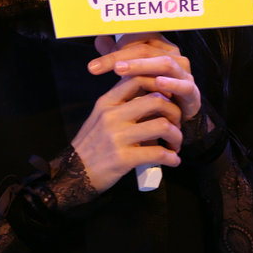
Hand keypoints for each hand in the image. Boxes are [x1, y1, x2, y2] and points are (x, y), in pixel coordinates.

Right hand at [70, 74, 183, 192]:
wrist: (75, 172)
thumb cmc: (92, 143)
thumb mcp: (99, 116)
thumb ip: (119, 102)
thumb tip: (145, 89)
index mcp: (106, 102)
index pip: (137, 79)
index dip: (160, 85)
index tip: (168, 97)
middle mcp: (111, 116)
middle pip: (157, 100)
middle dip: (175, 112)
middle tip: (176, 124)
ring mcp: (117, 137)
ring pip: (162, 126)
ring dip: (177, 136)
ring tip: (175, 144)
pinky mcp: (123, 158)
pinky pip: (158, 153)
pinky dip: (171, 158)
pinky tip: (172, 160)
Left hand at [89, 33, 200, 119]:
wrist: (174, 115)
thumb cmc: (150, 89)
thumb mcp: (131, 72)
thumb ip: (117, 54)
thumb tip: (99, 38)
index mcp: (158, 46)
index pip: (135, 38)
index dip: (114, 47)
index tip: (93, 64)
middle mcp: (172, 55)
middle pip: (145, 49)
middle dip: (119, 57)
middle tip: (98, 67)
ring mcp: (184, 73)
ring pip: (163, 63)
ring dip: (140, 65)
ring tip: (119, 70)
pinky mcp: (192, 91)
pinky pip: (184, 84)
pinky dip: (171, 83)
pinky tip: (158, 83)